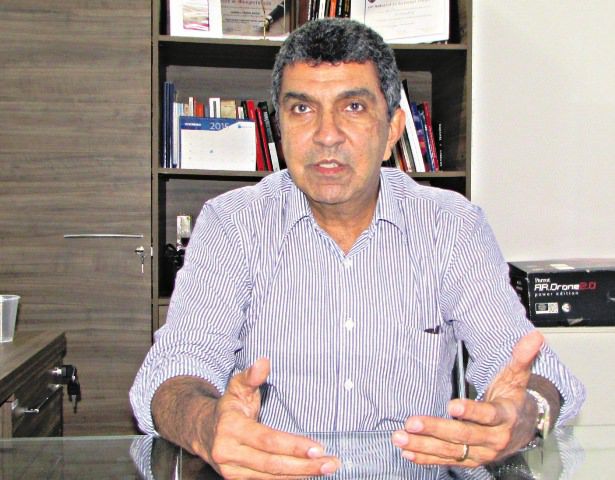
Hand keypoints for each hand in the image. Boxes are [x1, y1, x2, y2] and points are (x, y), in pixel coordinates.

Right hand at [195, 358, 340, 478]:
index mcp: (230, 428)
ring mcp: (232, 470)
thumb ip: (251, 376)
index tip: (318, 448)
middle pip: (272, 464)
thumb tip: (264, 362)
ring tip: (326, 468)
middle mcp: (228, 453)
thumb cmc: (227, 407)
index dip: (292, 445)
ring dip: (301, 474)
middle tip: (330, 463)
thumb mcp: (236, 387)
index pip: (267, 440)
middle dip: (304, 466)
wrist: (202, 431)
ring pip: (271, 477)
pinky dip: (289, 478)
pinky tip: (307, 473)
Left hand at [392, 331, 544, 466]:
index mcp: (505, 417)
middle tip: (413, 422)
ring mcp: (480, 453)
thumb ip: (522, 357)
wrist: (524, 429)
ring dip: (423, 446)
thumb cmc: (514, 399)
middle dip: (436, 429)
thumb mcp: (518, 377)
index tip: (452, 406)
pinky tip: (407, 452)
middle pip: (463, 435)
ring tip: (400, 437)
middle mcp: (493, 439)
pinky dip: (426, 458)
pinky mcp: (469, 460)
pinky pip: (446, 460)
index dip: (471, 412)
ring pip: (450, 451)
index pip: (488, 415)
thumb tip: (533, 337)